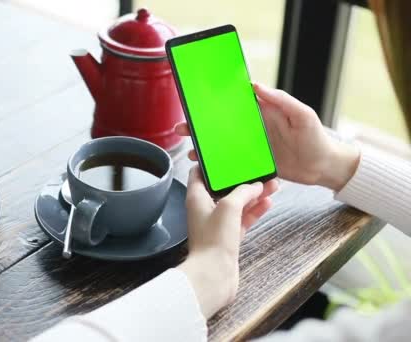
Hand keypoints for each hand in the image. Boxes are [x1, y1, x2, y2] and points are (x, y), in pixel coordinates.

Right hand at [175, 83, 359, 190]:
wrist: (324, 168)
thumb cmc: (318, 138)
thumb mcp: (303, 115)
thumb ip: (282, 100)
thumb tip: (257, 85)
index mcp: (263, 112)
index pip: (234, 103)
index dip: (215, 101)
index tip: (196, 102)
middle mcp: (254, 128)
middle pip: (221, 124)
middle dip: (200, 126)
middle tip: (183, 128)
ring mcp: (252, 147)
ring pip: (222, 144)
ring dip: (204, 147)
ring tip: (190, 151)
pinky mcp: (253, 163)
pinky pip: (231, 162)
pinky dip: (217, 164)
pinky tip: (206, 167)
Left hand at [177, 166, 277, 317]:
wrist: (213, 275)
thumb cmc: (213, 240)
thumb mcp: (229, 207)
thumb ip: (242, 192)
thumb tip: (254, 186)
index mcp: (196, 197)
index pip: (199, 173)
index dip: (212, 163)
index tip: (227, 155)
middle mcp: (204, 209)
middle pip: (223, 188)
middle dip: (242, 180)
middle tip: (259, 171)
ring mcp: (217, 224)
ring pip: (237, 204)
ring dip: (253, 195)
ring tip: (272, 185)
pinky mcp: (228, 237)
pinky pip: (243, 219)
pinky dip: (255, 211)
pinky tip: (268, 202)